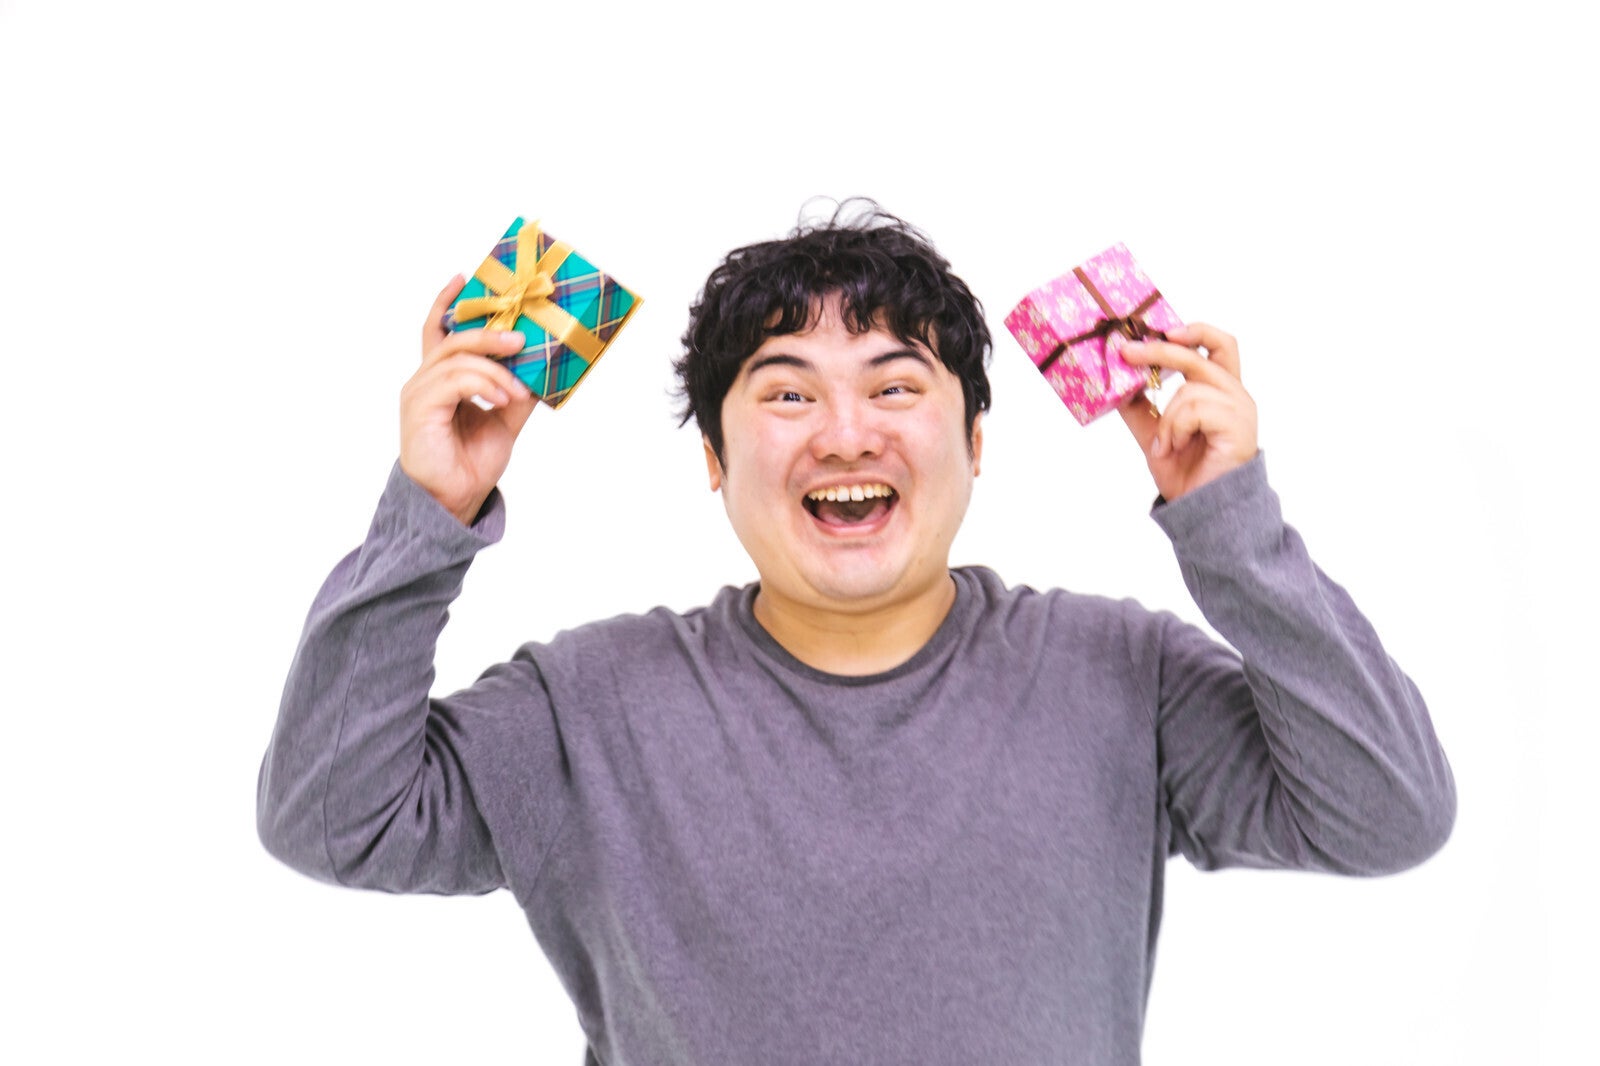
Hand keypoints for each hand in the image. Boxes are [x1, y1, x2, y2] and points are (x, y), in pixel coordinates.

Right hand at [399, 275, 537, 524]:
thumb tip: (543, 367)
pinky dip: (483, 384)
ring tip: (517, 390)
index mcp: (442, 379)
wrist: (458, 499)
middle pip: (452, 339)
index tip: (465, 277)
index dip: (448, 303)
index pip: (438, 331)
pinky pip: (453, 381)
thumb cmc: (472, 461)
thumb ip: (518, 391)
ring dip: (494, 369)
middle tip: (520, 339)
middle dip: (488, 333)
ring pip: (457, 359)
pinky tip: (502, 398)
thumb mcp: (505, 419)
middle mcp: (425, 380)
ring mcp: (419, 392)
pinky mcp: (419, 408)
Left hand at [1116, 323, 1258, 502]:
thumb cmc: (1187, 473)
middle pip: (1202, 353)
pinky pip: (1194, 409)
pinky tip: (1175, 448)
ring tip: (1165, 446)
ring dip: (1166, 420)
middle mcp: (1234, 394)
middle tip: (1126, 352)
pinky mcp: (1239, 425)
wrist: (1200, 510)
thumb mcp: (1154, 432)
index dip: (1194, 330)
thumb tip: (1115, 384)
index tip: (1161, 329)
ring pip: (1190, 388)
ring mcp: (1240, 409)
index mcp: (1219, 391)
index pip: (1218, 345)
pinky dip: (1175, 430)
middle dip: (1160, 350)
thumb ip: (1140, 408)